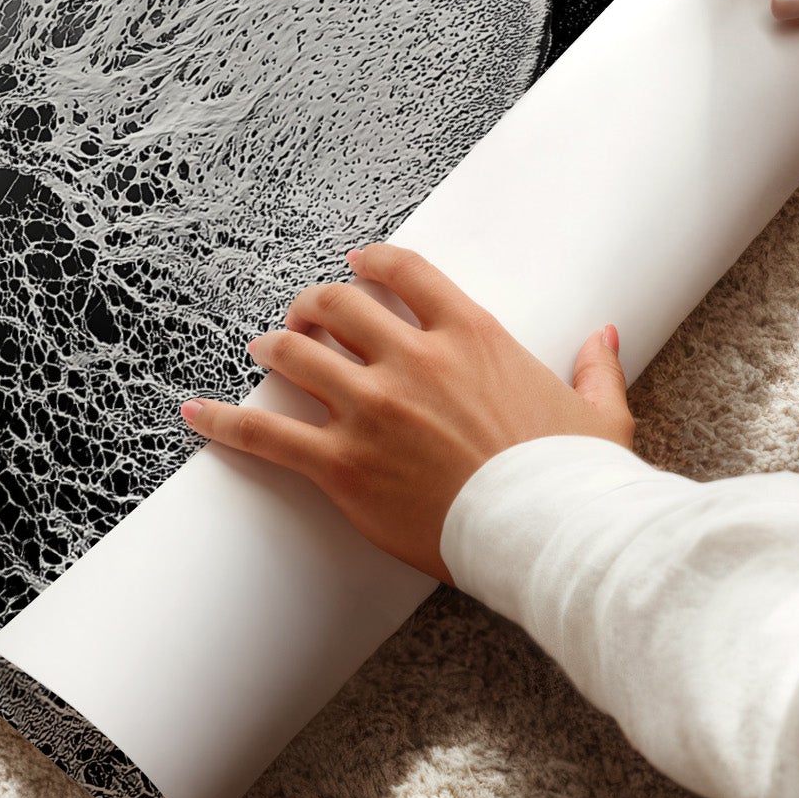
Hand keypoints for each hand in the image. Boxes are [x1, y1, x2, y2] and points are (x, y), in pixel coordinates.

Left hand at [180, 244, 630, 583]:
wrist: (550, 534)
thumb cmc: (575, 479)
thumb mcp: (598, 413)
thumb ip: (595, 367)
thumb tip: (604, 336)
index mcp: (472, 336)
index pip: (405, 273)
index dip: (371, 263)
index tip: (355, 264)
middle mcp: (413, 360)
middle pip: (338, 306)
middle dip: (312, 304)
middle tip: (302, 314)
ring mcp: (373, 409)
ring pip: (297, 355)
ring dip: (273, 347)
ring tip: (259, 348)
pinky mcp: (344, 465)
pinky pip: (267, 434)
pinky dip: (224, 421)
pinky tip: (194, 412)